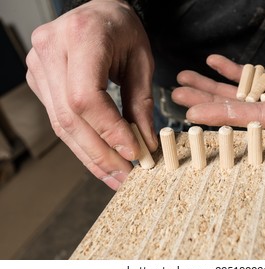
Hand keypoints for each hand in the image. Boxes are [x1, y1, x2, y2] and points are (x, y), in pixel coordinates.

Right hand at [26, 0, 157, 189]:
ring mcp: (39, 66)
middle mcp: (51, 51)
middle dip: (99, 154)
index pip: (87, 98)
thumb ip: (142, 102)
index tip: (133, 153)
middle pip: (70, 118)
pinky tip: (100, 157)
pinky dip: (81, 142)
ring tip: (114, 175)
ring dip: (90, 155)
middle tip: (124, 176)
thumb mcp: (142, 60)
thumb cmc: (122, 29)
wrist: (97, 12)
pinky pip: (60, 119)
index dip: (109, 131)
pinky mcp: (39, 80)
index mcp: (82, 37)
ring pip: (61, 125)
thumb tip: (145, 144)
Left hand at [172, 30, 264, 131]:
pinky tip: (212, 62)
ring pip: (240, 92)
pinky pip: (252, 74)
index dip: (225, 118)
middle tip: (177, 98)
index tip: (196, 115)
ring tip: (184, 81)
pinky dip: (232, 68)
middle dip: (207, 103)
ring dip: (211, 86)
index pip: (257, 120)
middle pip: (239, 108)